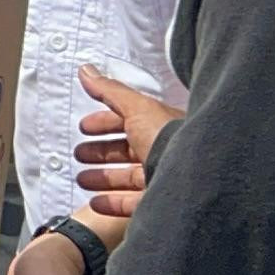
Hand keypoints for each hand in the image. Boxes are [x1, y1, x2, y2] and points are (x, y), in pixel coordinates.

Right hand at [75, 67, 180, 219]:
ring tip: (82, 179)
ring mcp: (163, 179)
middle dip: (101, 152)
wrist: (195, 177)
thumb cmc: (170, 138)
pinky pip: (133, 204)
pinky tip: (95, 202)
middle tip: (80, 154)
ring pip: (129, 178)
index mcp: (160, 127)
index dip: (104, 123)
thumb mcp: (137, 108)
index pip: (129, 121)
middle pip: (128, 151)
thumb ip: (110, 91)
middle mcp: (164, 152)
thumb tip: (86, 70)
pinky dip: (112, 203)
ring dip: (103, 178)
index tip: (84, 127)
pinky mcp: (160, 204)